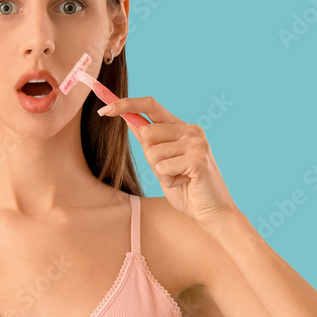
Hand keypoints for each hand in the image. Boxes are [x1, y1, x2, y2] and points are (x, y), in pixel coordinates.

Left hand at [97, 96, 238, 225]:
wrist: (212, 212)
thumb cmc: (187, 189)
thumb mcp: (162, 163)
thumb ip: (151, 143)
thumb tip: (129, 120)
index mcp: (182, 127)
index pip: (151, 105)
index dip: (126, 104)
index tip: (104, 109)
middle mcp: (191, 130)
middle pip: (146, 132)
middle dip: (150, 156)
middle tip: (170, 170)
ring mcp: (196, 142)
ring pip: (151, 152)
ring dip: (160, 172)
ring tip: (179, 178)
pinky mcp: (197, 158)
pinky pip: (162, 167)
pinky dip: (168, 181)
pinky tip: (184, 183)